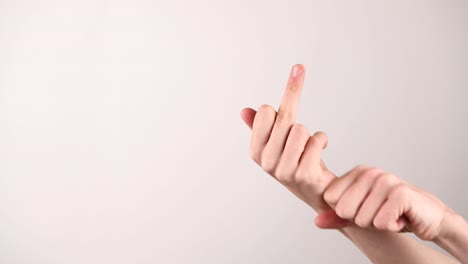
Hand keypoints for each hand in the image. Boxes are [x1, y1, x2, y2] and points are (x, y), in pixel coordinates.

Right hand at [240, 64, 339, 212]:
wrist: (315, 191)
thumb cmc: (295, 164)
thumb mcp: (274, 145)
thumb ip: (259, 127)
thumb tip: (245, 111)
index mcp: (256, 151)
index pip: (264, 112)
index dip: (277, 106)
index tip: (287, 101)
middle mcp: (268, 162)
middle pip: (284, 117)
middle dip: (293, 97)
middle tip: (298, 84)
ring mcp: (285, 170)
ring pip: (300, 129)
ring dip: (309, 133)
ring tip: (307, 145)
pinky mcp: (305, 174)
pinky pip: (316, 141)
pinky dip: (322, 140)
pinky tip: (320, 148)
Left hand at [316, 165, 452, 240]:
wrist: (426, 215)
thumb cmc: (390, 212)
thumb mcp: (359, 215)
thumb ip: (337, 217)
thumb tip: (317, 221)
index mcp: (356, 173)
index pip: (331, 200)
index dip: (346, 213)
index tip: (365, 208)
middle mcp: (369, 173)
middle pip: (344, 210)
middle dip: (362, 220)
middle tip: (380, 213)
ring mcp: (385, 180)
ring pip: (362, 219)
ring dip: (378, 224)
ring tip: (391, 214)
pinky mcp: (400, 193)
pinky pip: (380, 222)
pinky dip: (391, 226)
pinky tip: (401, 217)